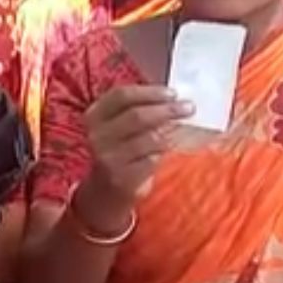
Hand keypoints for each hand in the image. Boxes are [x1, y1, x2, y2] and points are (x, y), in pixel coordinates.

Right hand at [82, 85, 192, 208]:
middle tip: (188, 107)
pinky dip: (162, 154)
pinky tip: (164, 153)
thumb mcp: (117, 126)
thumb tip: (172, 96)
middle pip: (137, 115)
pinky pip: (152, 160)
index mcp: (94, 115)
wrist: (105, 191)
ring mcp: (108, 158)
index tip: (173, 93)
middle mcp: (97, 135)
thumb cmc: (119, 150)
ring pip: (149, 138)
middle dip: (167, 109)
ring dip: (169, 133)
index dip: (149, 92)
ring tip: (178, 131)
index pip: (121, 96)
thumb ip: (136, 108)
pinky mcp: (122, 177)